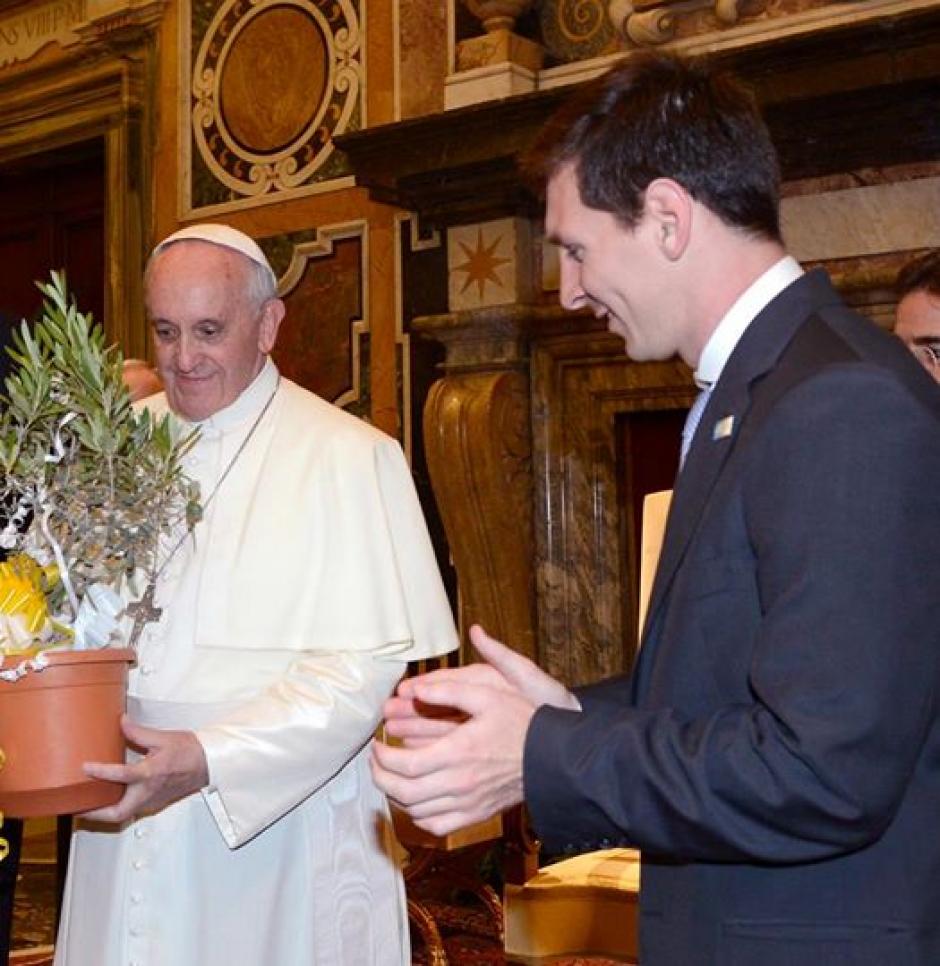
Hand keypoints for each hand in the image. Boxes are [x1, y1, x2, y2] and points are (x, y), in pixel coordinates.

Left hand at [80, 715, 208, 822]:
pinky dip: (118, 805)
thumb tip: (121, 722)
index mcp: (151, 773)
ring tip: (88, 802)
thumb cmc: (191, 751)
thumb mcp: (163, 738)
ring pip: (123, 814)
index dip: (100, 771)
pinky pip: (132, 809)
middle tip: (77, 806)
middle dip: (94, 813)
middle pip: (117, 812)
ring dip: (104, 811)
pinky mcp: (155, 803)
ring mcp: (152, 800)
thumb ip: (138, 732)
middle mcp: (150, 791)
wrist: (209, 763)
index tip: (86, 766)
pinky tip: (111, 796)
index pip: (120, 775)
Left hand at [372, 624, 578, 835]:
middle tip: (376, 760)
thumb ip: (447, 690)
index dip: (381, 756)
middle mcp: (459, 783)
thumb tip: (415, 688)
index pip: (403, 765)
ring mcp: (468, 804)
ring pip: (415, 811)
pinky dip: (417, 817)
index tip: (376, 744)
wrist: (553, 757)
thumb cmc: (521, 722)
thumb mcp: (487, 694)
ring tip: (391, 775)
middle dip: (380, 776)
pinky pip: (436, 826)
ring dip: (395, 795)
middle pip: (402, 792)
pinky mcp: (476, 815)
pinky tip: (415, 800)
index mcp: (457, 752)